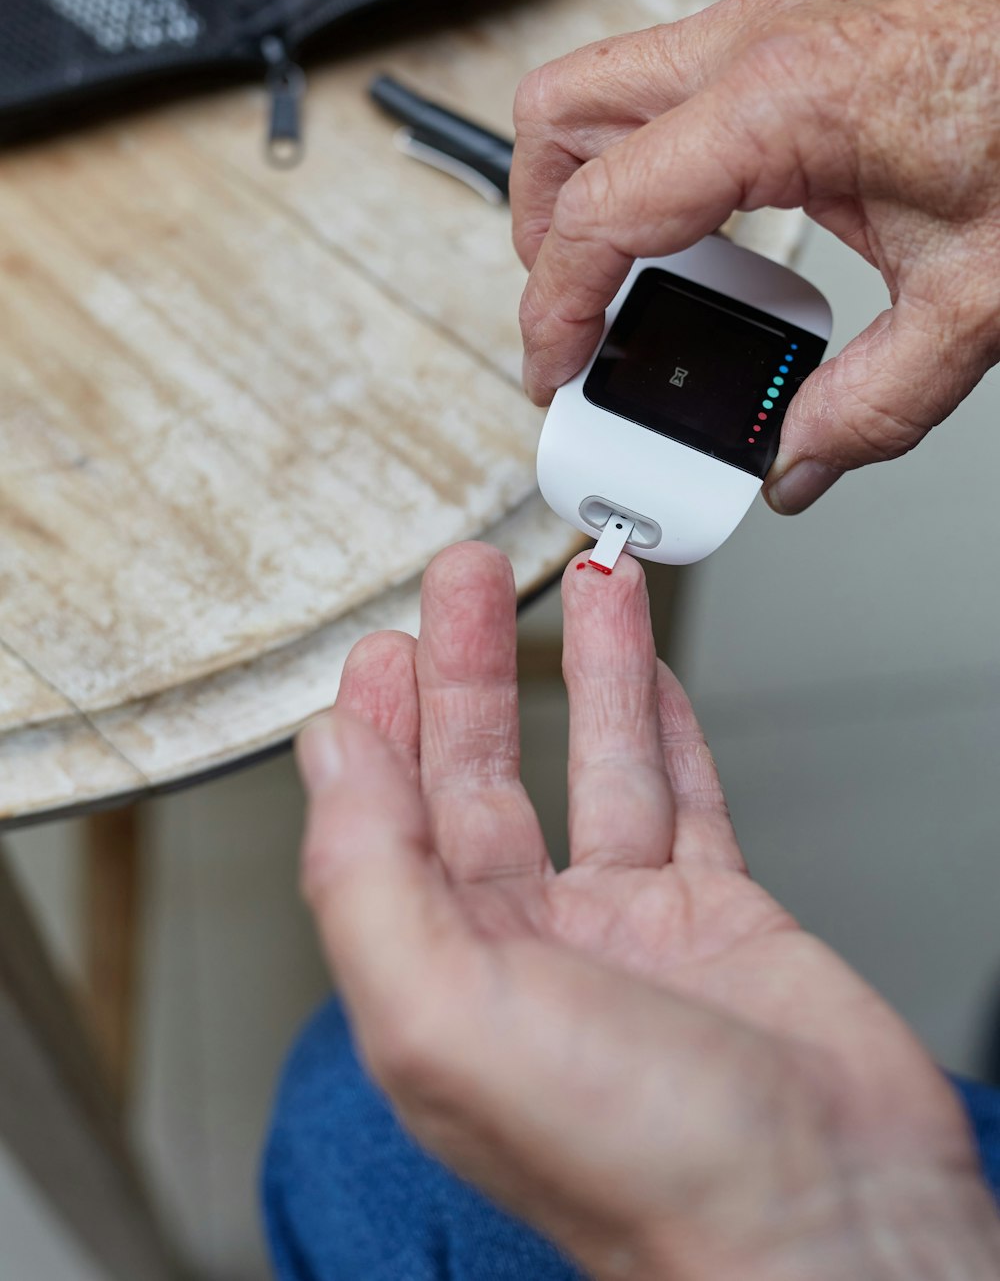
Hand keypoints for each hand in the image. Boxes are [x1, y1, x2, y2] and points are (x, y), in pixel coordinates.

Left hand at [298, 543, 998, 1280]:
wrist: (831, 1223)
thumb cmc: (643, 1166)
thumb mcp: (449, 1017)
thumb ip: (370, 882)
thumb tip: (332, 762)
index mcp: (443, 981)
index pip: (385, 826)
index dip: (378, 730)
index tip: (380, 648)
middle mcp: (529, 951)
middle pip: (482, 778)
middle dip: (471, 670)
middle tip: (466, 578)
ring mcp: (630, 930)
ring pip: (594, 767)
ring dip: (584, 670)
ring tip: (582, 583)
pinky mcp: (721, 919)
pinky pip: (685, 798)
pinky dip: (667, 728)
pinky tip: (650, 673)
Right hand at [513, 0, 999, 513]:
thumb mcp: (976, 295)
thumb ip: (875, 402)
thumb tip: (800, 459)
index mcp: (776, 106)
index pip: (597, 213)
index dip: (555, 310)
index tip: (555, 372)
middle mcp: (752, 45)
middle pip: (558, 120)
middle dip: (538, 228)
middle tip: (574, 314)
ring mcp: (767, 24)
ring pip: (602, 91)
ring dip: (586, 187)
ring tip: (627, 279)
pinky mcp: (793, 28)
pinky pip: (669, 88)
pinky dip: (649, 161)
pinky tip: (705, 228)